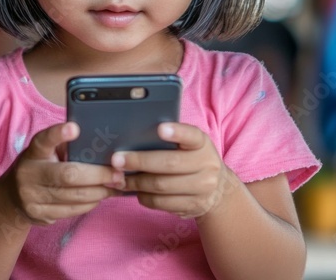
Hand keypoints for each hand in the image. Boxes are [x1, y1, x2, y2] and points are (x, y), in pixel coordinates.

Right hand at [0, 122, 123, 225]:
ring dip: (100, 192)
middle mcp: (29, 173)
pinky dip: (91, 203)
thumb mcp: (47, 152)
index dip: (58, 134)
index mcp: (33, 152)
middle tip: (118, 174)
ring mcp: (32, 197)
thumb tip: (103, 147)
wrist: (12, 198)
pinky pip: (72, 210)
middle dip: (98, 175)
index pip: (44, 140)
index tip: (74, 128)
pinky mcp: (39, 214)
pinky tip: (100, 196)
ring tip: (115, 186)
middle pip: (68, 175)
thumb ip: (67, 147)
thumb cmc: (40, 167)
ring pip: (74, 196)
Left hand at [111, 123, 237, 219]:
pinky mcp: (193, 206)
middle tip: (117, 160)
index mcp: (203, 144)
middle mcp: (207, 165)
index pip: (192, 136)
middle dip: (139, 161)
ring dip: (137, 182)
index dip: (177, 132)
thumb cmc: (193, 161)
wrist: (218, 191)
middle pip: (169, 163)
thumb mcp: (190, 147)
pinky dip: (145, 197)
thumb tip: (134, 140)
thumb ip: (172, 141)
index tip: (160, 129)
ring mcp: (202, 188)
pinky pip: (162, 203)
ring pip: (162, 186)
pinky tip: (137, 191)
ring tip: (121, 179)